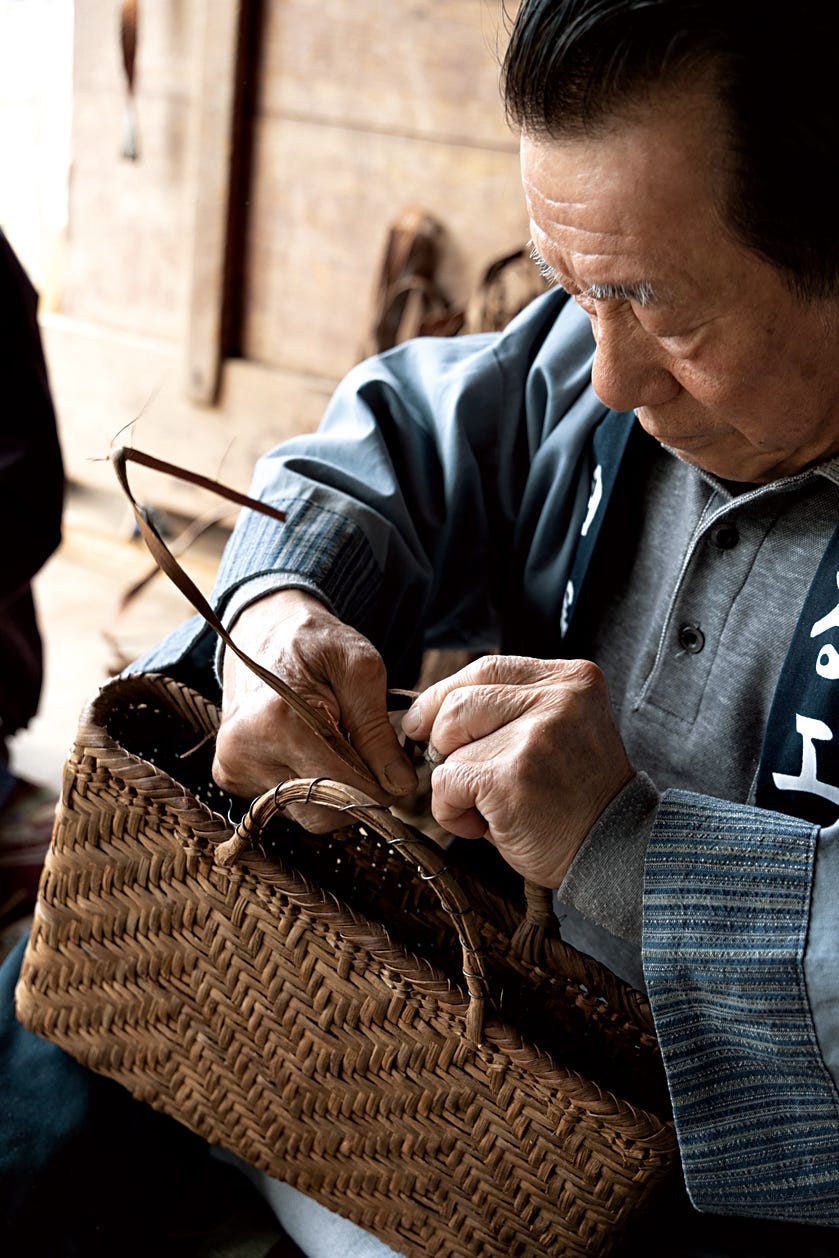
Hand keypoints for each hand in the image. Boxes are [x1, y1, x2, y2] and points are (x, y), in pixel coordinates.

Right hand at [213, 589, 416, 828]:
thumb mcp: (360, 670)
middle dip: (356, 793)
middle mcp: (245, 752)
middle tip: (367, 755)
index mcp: (279, 721)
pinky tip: (308, 750)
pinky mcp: (229, 775)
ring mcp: (233, 766)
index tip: (395, 767)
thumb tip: (400, 786)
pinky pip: (283, 805)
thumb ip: (378, 732)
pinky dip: (306, 787)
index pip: (346, 790)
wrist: (266, 632)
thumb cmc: (316, 644)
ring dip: (331, 790)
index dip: (382, 786)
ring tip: (333, 746)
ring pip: (304, 815)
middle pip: (322, 814)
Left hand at [401, 655, 633, 886]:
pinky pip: (447, 781)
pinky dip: (452, 810)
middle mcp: (559, 698)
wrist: (613, 853)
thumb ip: (507, 710)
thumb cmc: (573, 798)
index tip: (424, 722)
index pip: (486, 669)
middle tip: (459, 775)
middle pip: (459, 700)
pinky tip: (485, 826)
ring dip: (452, 780)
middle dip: (442, 740)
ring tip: (489, 806)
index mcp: (571, 679)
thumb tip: (423, 716)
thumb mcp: (555, 731)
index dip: (444, 695)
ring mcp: (536, 736)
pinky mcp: (512, 775)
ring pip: (449, 742)